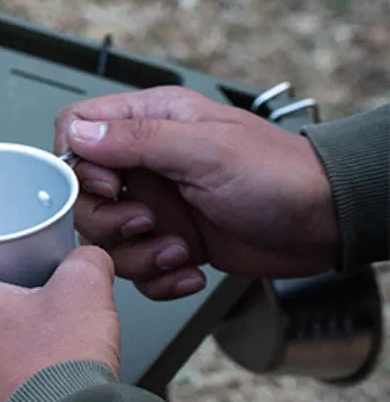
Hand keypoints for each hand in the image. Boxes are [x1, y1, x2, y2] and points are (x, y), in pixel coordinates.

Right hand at [55, 86, 339, 299]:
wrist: (324, 223)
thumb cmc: (280, 175)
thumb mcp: (205, 150)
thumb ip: (137, 140)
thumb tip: (78, 132)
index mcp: (152, 123)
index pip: (78, 129)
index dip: (78, 162)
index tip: (107, 185)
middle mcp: (148, 164)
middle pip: (84, 196)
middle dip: (109, 221)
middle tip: (147, 222)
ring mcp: (157, 206)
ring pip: (107, 239)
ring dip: (138, 256)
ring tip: (179, 250)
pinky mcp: (169, 242)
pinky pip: (137, 269)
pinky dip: (159, 279)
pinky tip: (189, 268)